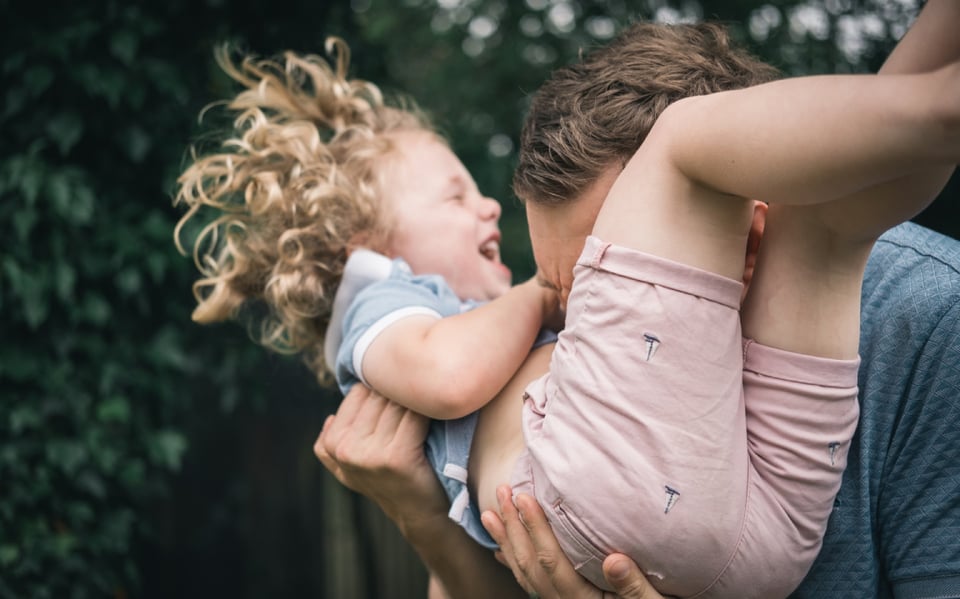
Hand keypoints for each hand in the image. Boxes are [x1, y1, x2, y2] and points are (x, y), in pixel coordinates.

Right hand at [314, 384, 447, 526]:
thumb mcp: (349, 468)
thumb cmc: (388, 480)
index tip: (401, 399)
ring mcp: (369, 454)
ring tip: (429, 405)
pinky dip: (430, 411)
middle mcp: (345, 449)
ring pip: (397, 403)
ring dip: (417, 400)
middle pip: (378, 395)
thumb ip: (331, 444)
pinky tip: (437, 415)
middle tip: (420, 398)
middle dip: (400, 393)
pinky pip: (415, 416)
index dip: (383, 390)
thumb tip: (330, 417)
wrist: (418, 513)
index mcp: (332, 444)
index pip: (359, 392)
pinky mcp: (397, 457)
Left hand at [481, 486, 664, 598]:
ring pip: (525, 573)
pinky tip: (502, 550)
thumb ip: (633, 585)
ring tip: (490, 514)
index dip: (535, 528)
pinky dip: (514, 563)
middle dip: (514, 527)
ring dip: (507, 542)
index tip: (523, 498)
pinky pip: (530, 583)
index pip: (552, 561)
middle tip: (501, 493)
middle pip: (531, 564)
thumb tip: (614, 560)